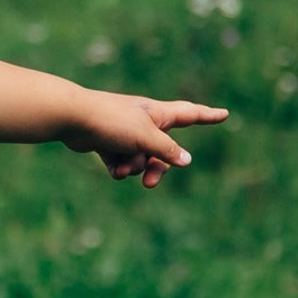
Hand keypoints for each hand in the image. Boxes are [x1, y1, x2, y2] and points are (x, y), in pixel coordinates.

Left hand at [59, 90, 228, 189]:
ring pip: (141, 159)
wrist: (73, 119)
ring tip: (122, 167)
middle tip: (150, 184)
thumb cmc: (112, 122)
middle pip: (163, 151)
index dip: (208, 116)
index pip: (190, 114)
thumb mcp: (145, 137)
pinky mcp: (108, 142)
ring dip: (134, 167)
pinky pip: (122, 162)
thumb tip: (186, 160)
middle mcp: (144, 122)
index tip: (224, 114)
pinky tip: (113, 168)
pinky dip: (119, 167)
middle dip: (157, 168)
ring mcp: (125, 133)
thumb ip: (167, 150)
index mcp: (158, 113)